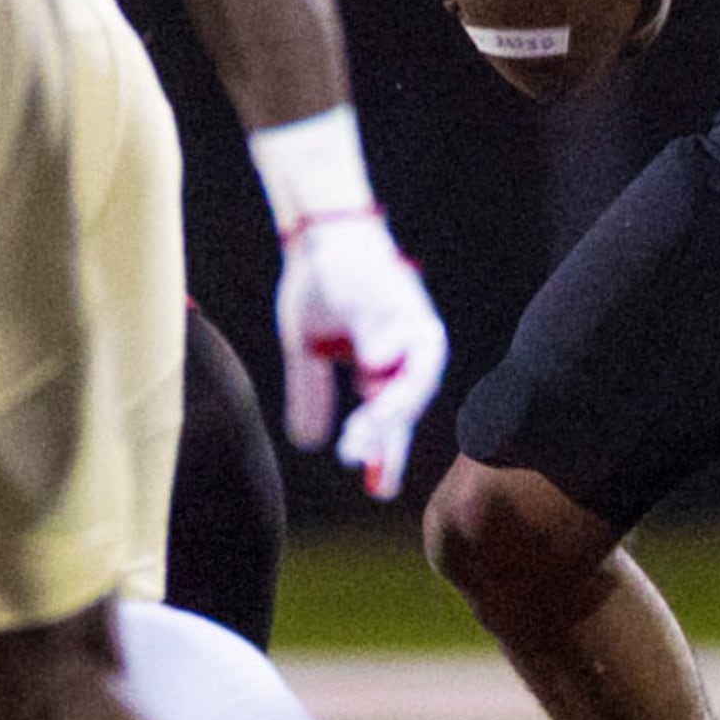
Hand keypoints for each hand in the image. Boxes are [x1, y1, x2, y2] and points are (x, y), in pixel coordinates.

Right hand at [274, 213, 448, 499]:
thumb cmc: (323, 286)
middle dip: (388, 428)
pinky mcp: (388, 288)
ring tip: (370, 425)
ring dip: (392, 397)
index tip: (378, 489)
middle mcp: (409, 339)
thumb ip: (312, 392)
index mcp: (392, 359)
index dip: (387, 452)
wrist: (320, 230)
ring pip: (411, 365)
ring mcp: (404, 313)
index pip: (394, 416)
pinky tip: (369, 366)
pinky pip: (390, 321)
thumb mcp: (308, 347)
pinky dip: (384, 344)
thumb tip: (307, 442)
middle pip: (412, 395)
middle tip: (361, 456)